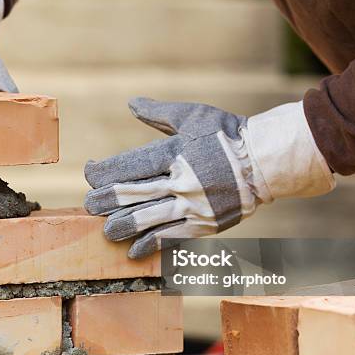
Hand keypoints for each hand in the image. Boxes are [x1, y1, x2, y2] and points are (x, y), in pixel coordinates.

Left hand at [84, 97, 334, 258]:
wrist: (265, 162)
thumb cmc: (227, 134)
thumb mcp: (193, 115)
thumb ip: (159, 112)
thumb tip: (131, 103)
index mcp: (176, 152)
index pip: (128, 166)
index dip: (102, 171)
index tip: (90, 173)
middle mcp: (181, 180)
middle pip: (132, 194)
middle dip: (105, 201)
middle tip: (89, 206)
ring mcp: (193, 205)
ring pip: (147, 220)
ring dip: (122, 227)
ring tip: (107, 231)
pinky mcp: (204, 225)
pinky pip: (172, 238)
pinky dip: (150, 246)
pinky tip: (134, 251)